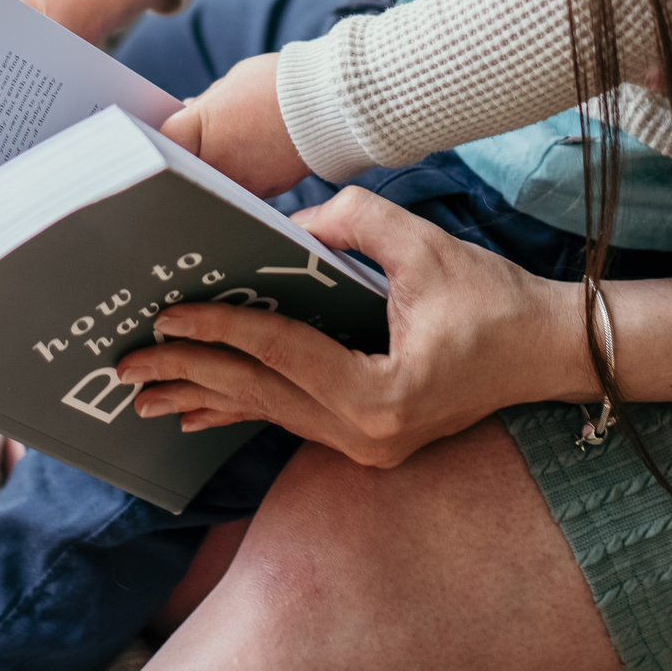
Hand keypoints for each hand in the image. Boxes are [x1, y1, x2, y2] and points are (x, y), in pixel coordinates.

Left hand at [116, 186, 590, 463]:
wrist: (547, 351)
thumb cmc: (494, 299)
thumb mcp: (422, 247)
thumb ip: (352, 224)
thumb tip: (287, 231)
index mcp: (379, 396)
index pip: (281, 356)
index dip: (220, 329)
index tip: (167, 313)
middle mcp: (367, 436)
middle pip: (261, 396)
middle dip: (190, 374)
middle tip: (124, 364)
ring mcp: (367, 447)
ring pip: (270, 414)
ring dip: (205, 398)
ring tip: (143, 394)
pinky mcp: (369, 440)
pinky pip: (291, 421)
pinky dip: (243, 410)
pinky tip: (196, 417)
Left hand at [160, 53, 311, 196]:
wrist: (330, 102)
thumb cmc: (278, 85)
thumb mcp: (230, 85)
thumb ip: (204, 105)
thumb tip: (186, 114)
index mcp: (198, 132)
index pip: (163, 141)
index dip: (159, 135)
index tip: (158, 133)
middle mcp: (214, 165)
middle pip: (186, 166)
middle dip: (187, 153)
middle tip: (190, 142)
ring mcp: (240, 183)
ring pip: (216, 180)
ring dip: (216, 165)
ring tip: (231, 143)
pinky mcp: (266, 193)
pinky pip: (244, 185)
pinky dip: (244, 172)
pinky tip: (253, 152)